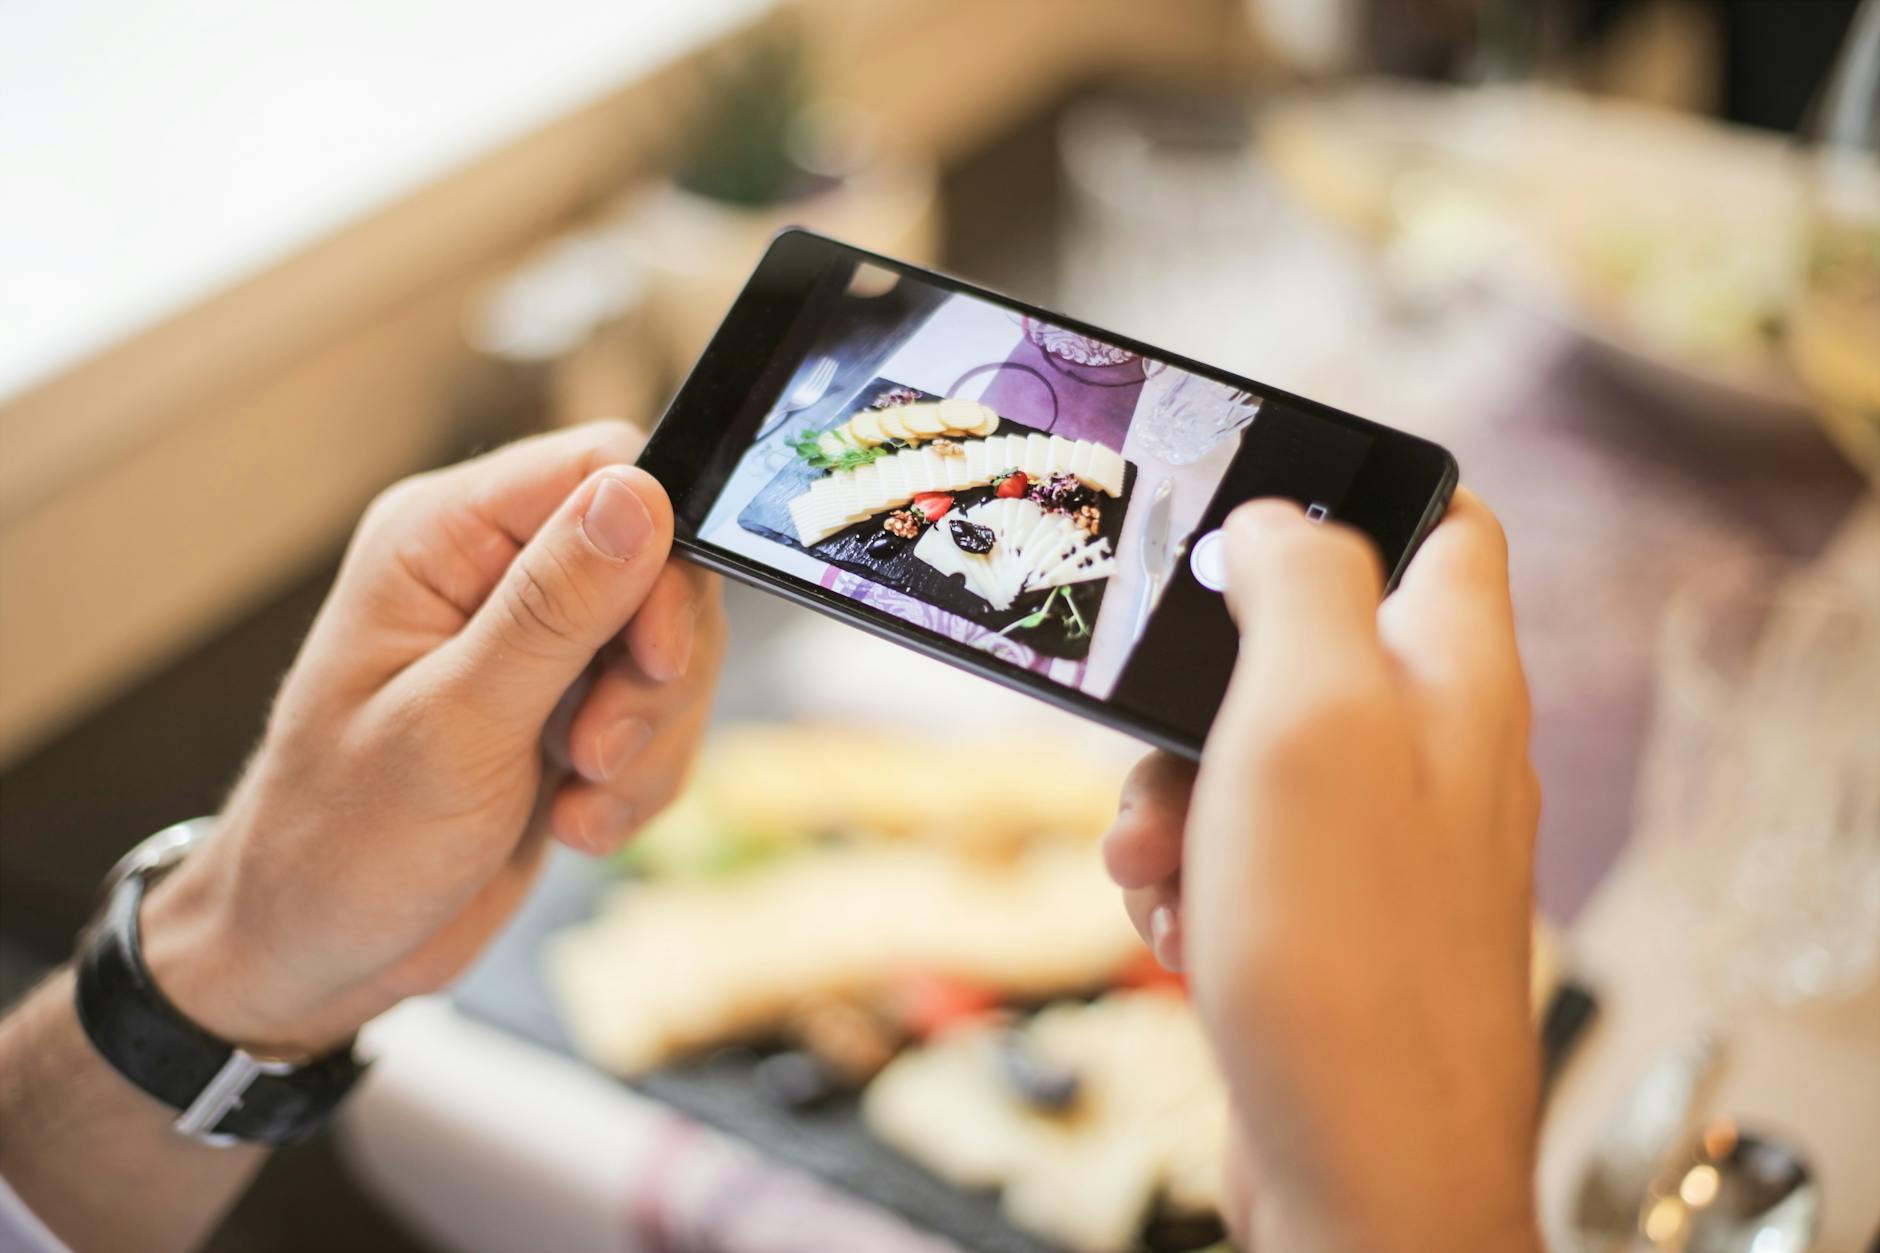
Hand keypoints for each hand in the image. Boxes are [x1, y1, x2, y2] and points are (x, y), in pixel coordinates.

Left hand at [140, 421, 723, 1055]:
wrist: (316, 953)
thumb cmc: (341, 842)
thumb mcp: (456, 725)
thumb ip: (555, 608)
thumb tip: (640, 497)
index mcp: (443, 539)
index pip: (604, 470)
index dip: (658, 554)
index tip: (653, 655)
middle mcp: (492, 574)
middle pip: (660, 566)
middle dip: (654, 675)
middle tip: (597, 754)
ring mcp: (534, 644)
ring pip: (670, 651)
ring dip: (649, 742)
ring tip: (580, 802)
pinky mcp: (565, 709)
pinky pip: (658, 717)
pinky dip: (640, 780)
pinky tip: (576, 822)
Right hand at [1102, 491, 1542, 1252]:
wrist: (1366, 1176)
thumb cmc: (1345, 949)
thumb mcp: (1310, 717)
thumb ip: (1301, 583)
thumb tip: (1272, 519)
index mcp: (1456, 677)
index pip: (1443, 524)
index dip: (1348, 497)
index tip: (1244, 515)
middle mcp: (1434, 753)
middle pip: (1300, 652)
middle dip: (1197, 695)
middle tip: (1156, 753)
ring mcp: (1385, 847)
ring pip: (1249, 763)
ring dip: (1173, 800)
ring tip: (1159, 870)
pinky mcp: (1334, 927)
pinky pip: (1242, 860)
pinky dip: (1192, 882)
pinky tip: (1181, 934)